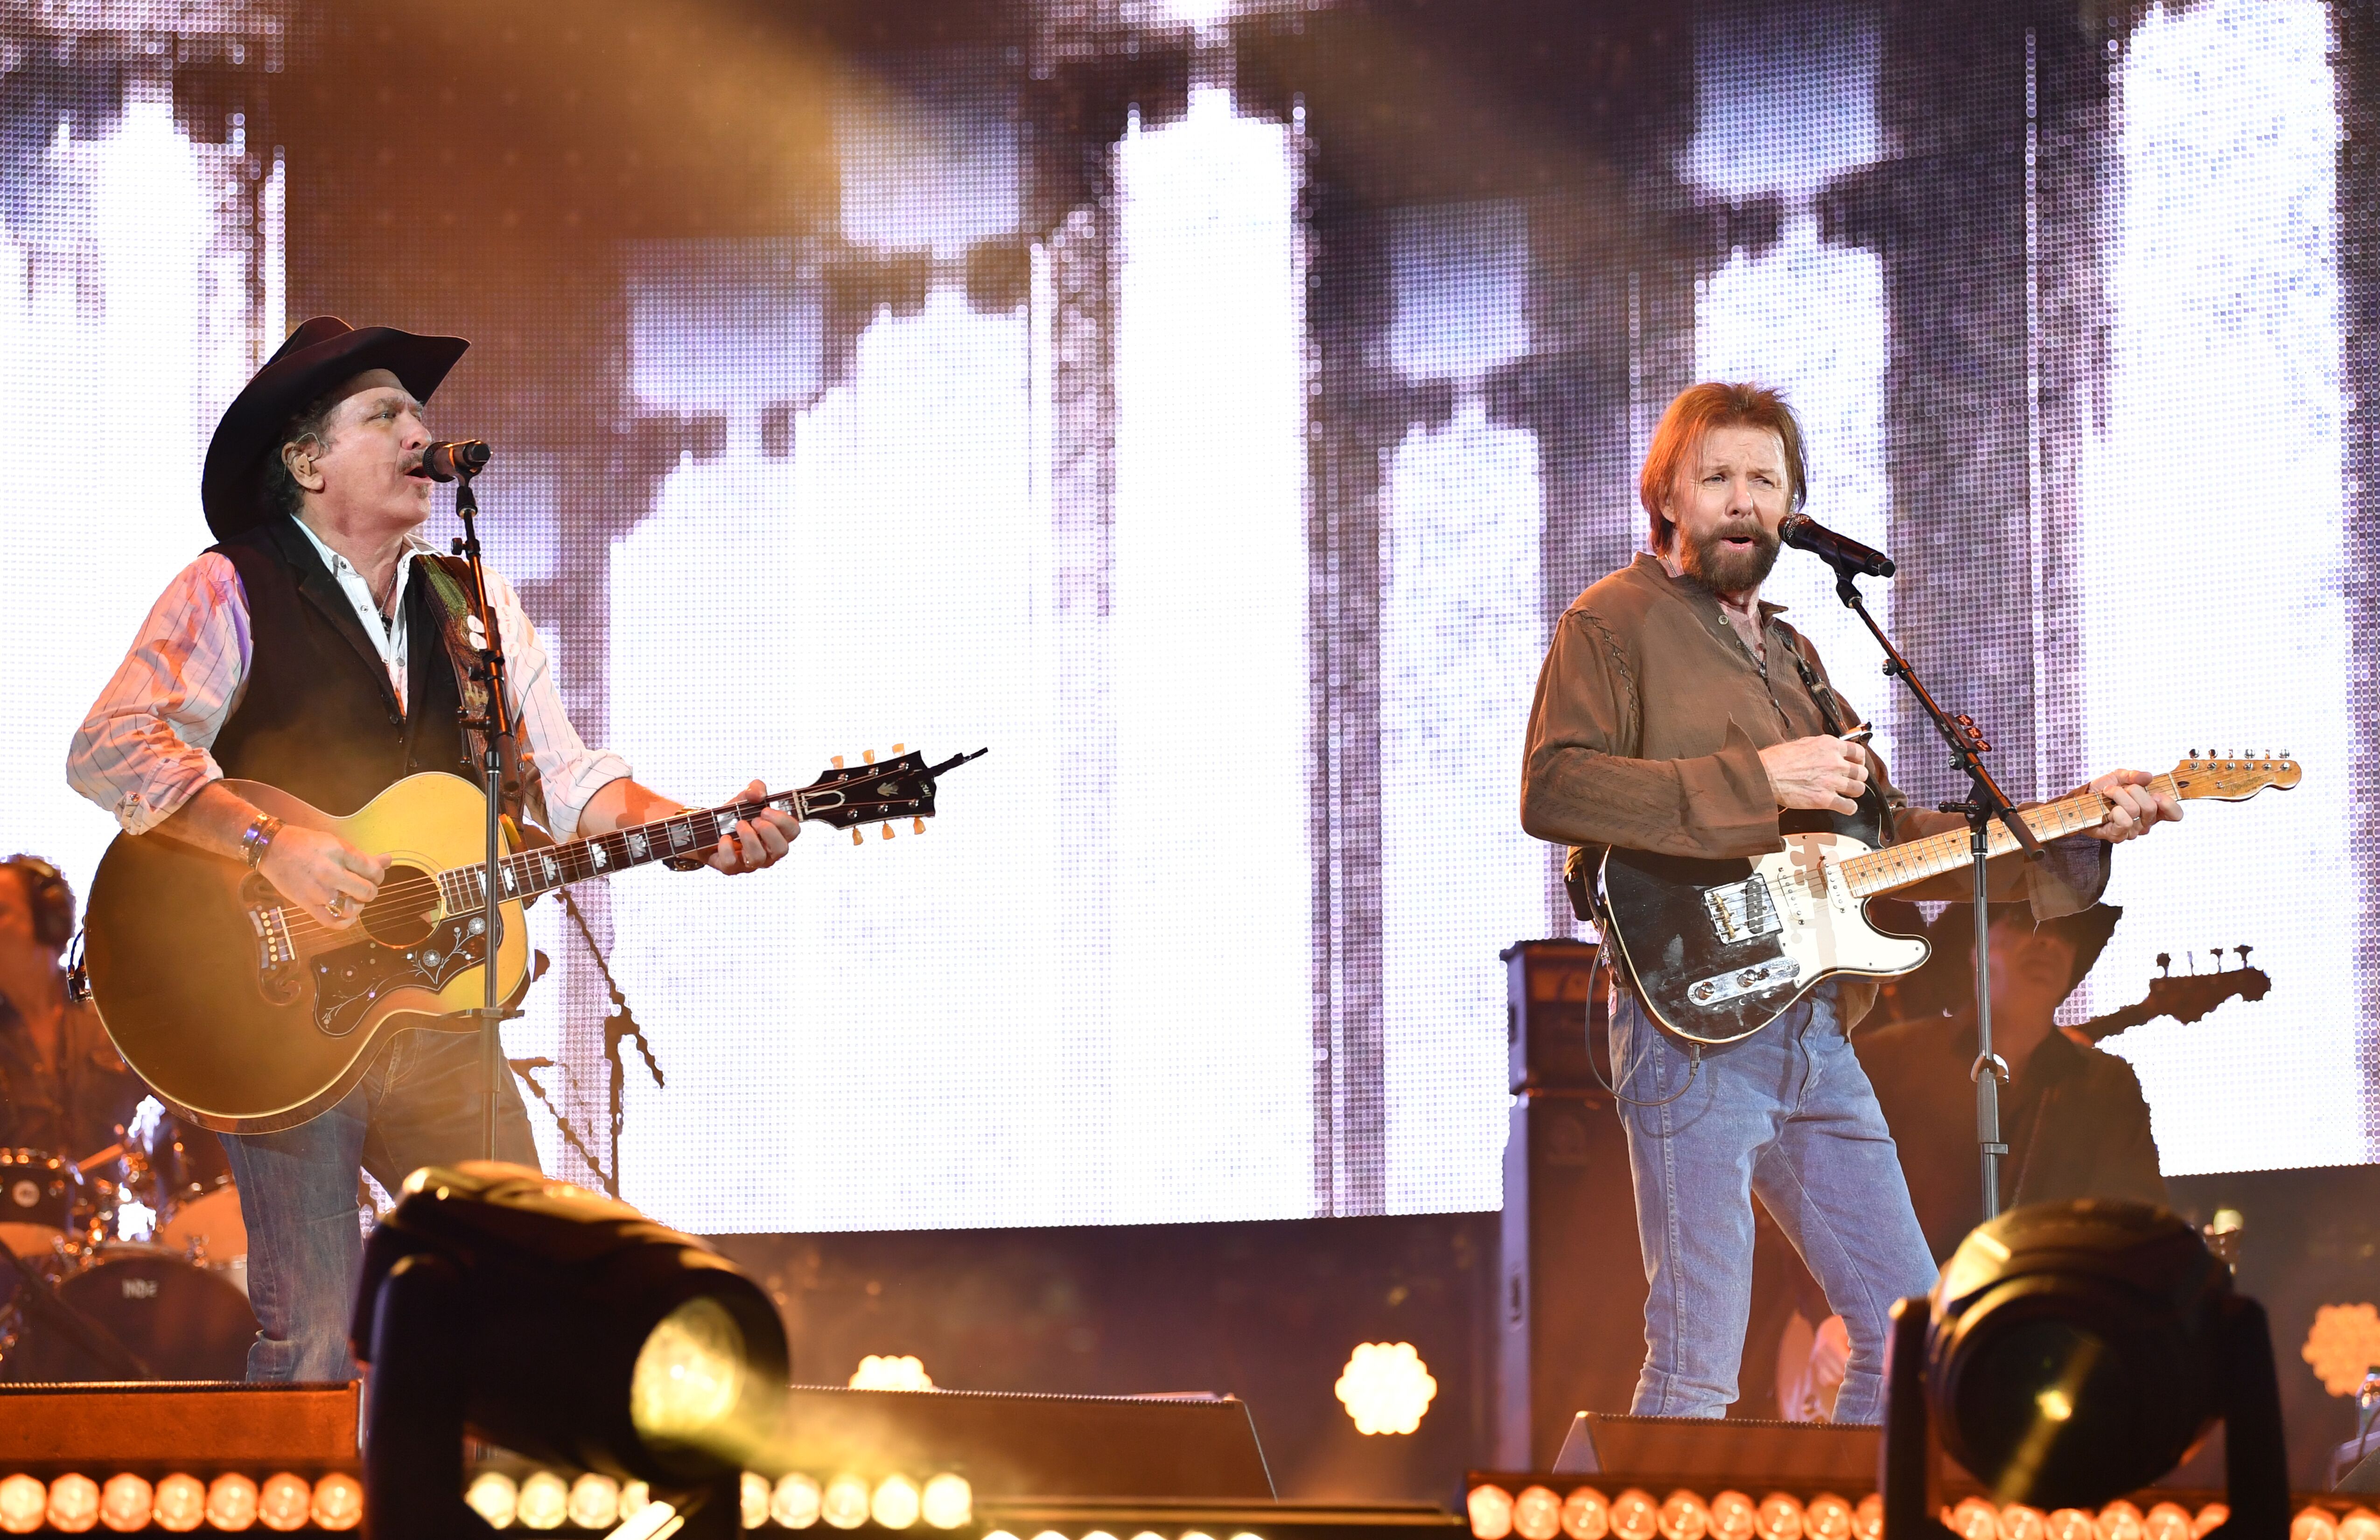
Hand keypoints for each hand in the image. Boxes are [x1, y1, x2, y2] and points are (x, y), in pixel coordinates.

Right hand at [260, 824, 389, 929]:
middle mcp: (330, 873)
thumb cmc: (306, 843)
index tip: (372, 874)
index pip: (373, 870)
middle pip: (367, 891)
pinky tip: (347, 915)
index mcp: (339, 853)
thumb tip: (388, 860)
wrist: (272, 849)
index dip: (378, 874)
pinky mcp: (306, 905)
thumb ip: (362, 856)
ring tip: (353, 898)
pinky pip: (332, 922)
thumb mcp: (336, 843)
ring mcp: (318, 891)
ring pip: (352, 908)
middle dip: (370, 890)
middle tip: (363, 886)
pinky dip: (345, 922)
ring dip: (358, 906)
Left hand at [706, 779, 799, 873]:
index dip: (783, 820)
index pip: (793, 831)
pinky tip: (723, 837)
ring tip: (738, 824)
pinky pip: (732, 863)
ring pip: (758, 858)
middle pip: (782, 849)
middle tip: (755, 819)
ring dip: (748, 838)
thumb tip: (758, 795)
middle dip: (768, 831)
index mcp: (778, 834)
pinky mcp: (731, 868)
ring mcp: (751, 862)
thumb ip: (756, 788)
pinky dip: (726, 848)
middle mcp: (768, 852)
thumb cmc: (735, 814)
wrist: (709, 827)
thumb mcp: (746, 797)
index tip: (765, 810)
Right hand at [1759, 735, 1868, 814]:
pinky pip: (1849, 807)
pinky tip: (1844, 806)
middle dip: (1857, 777)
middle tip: (1851, 780)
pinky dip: (1849, 808)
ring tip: (1847, 793)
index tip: (1856, 764)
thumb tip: (1827, 751)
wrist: (1766, 774)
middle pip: (1861, 773)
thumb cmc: (1777, 759)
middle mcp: (1834, 763)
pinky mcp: (1825, 799)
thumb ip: (1821, 747)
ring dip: (1854, 792)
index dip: (1859, 760)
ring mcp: (1831, 782)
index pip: (1858, 752)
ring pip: (1859, 789)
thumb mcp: (1803, 743)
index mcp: (1829, 746)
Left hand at [2082, 768, 2181, 842]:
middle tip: (2123, 788)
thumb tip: (2148, 777)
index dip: (2170, 804)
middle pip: (2151, 808)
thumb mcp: (2119, 776)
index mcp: (2152, 809)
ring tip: (2109, 794)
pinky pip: (2124, 821)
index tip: (2157, 794)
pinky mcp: (2117, 836)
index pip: (2175, 815)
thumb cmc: (2103, 790)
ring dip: (2119, 796)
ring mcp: (2131, 831)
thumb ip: (2134, 775)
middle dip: (2134, 791)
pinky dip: (2113, 808)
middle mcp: (2144, 823)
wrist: (2081, 798)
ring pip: (2135, 811)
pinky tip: (2106, 807)